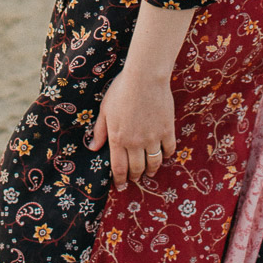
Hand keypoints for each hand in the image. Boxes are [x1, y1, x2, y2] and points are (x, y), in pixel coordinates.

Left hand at [89, 66, 176, 189]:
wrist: (145, 77)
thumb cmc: (121, 90)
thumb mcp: (105, 109)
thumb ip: (100, 130)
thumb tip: (93, 148)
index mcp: (118, 138)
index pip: (119, 168)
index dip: (120, 179)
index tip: (121, 185)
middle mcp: (135, 143)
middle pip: (137, 169)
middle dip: (135, 177)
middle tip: (134, 179)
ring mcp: (153, 138)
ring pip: (153, 163)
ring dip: (151, 170)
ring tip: (149, 172)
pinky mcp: (167, 130)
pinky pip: (169, 150)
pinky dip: (166, 156)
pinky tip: (163, 156)